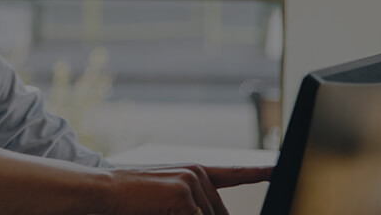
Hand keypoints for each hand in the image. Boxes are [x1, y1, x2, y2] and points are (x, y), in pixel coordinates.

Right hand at [102, 165, 272, 214]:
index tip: (277, 170)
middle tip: (166, 208)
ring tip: (159, 208)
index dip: (259, 173)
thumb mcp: (166, 198)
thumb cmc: (130, 200)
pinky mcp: (185, 195)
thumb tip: (210, 211)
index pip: (234, 174)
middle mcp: (198, 173)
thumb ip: (193, 203)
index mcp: (194, 172)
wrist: (102, 190)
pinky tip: (160, 210)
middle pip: (219, 214)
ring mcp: (193, 183)